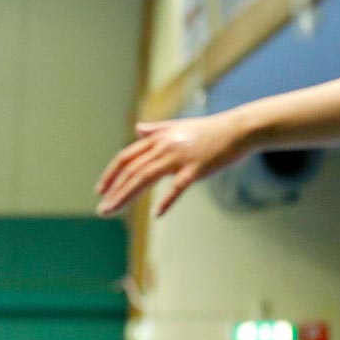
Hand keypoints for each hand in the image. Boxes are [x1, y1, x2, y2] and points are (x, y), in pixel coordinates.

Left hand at [95, 112, 254, 216]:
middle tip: (102, 209)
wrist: (239, 129)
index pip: (126, 158)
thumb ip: (156, 129)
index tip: (100, 190)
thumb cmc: (210, 130)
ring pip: (145, 178)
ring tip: (113, 211)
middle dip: (114, 191)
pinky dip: (167, 200)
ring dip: (126, 196)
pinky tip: (157, 214)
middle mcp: (164, 147)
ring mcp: (179, 157)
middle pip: (131, 171)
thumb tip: (137, 129)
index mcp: (158, 138)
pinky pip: (178, 186)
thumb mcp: (179, 126)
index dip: (111, 174)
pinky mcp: (197, 168)